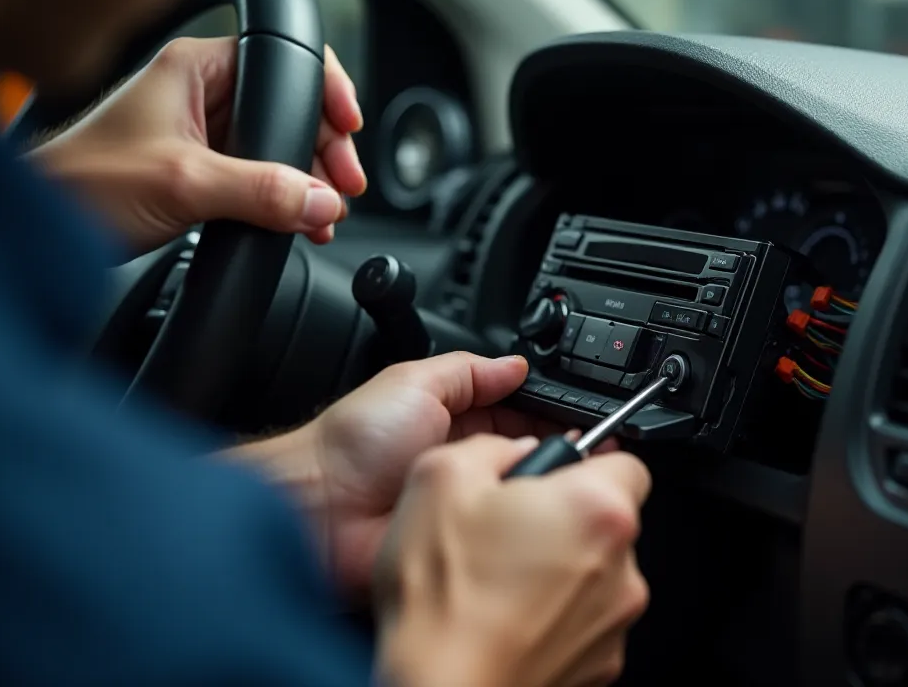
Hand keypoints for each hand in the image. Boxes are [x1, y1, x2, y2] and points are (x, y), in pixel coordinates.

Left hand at [30, 36, 365, 252]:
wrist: (41, 229)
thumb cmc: (85, 185)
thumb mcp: (185, 184)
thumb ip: (261, 190)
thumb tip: (323, 200)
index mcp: (195, 69)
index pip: (282, 61)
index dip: (326, 91)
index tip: (350, 127)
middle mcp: (201, 94)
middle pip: (289, 108)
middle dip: (324, 150)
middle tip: (343, 187)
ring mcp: (202, 134)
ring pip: (277, 148)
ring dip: (308, 181)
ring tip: (325, 214)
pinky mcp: (201, 172)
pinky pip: (259, 178)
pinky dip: (285, 199)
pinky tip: (299, 223)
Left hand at [228, 352, 555, 595]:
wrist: (321, 511)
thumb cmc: (352, 444)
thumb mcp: (413, 381)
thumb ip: (468, 370)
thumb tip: (516, 364)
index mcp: (457, 421)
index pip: (523, 413)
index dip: (554, 414)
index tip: (587, 418)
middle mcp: (467, 463)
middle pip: (532, 454)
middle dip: (559, 451)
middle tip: (587, 450)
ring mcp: (469, 505)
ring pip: (527, 496)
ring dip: (543, 487)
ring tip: (562, 479)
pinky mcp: (466, 542)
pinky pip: (507, 536)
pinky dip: (523, 526)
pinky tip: (536, 514)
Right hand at [376, 434, 651, 686]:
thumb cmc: (444, 601)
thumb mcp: (440, 479)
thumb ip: (490, 448)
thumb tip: (511, 452)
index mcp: (596, 509)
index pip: (625, 461)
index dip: (583, 464)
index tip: (552, 475)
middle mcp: (622, 567)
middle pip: (607, 522)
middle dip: (563, 518)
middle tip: (507, 528)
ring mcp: (613, 621)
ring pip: (596, 575)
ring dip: (558, 570)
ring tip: (497, 581)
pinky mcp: (600, 663)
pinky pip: (583, 622)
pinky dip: (552, 617)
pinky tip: (506, 618)